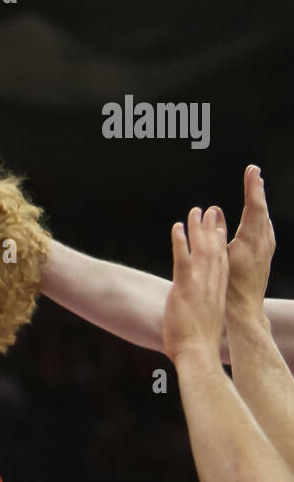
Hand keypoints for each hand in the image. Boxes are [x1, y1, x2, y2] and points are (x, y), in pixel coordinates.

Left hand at [163, 206, 227, 363]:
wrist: (197, 356)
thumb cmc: (198, 347)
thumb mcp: (205, 323)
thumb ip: (203, 311)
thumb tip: (200, 313)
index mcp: (217, 294)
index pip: (222, 263)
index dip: (221, 243)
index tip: (220, 228)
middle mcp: (212, 286)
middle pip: (214, 251)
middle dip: (213, 229)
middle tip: (212, 211)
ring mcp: (199, 285)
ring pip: (200, 250)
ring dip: (197, 229)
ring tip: (195, 211)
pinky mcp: (184, 287)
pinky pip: (182, 259)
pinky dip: (180, 242)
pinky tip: (177, 228)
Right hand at [226, 165, 274, 319]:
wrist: (245, 309)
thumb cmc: (229, 286)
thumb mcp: (219, 257)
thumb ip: (215, 233)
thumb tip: (215, 212)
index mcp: (252, 240)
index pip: (255, 207)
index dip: (253, 187)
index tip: (252, 171)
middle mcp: (263, 242)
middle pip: (262, 209)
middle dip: (257, 189)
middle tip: (254, 172)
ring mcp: (267, 248)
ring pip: (265, 218)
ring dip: (260, 200)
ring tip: (256, 185)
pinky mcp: (265, 254)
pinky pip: (265, 227)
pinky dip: (260, 214)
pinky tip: (257, 214)